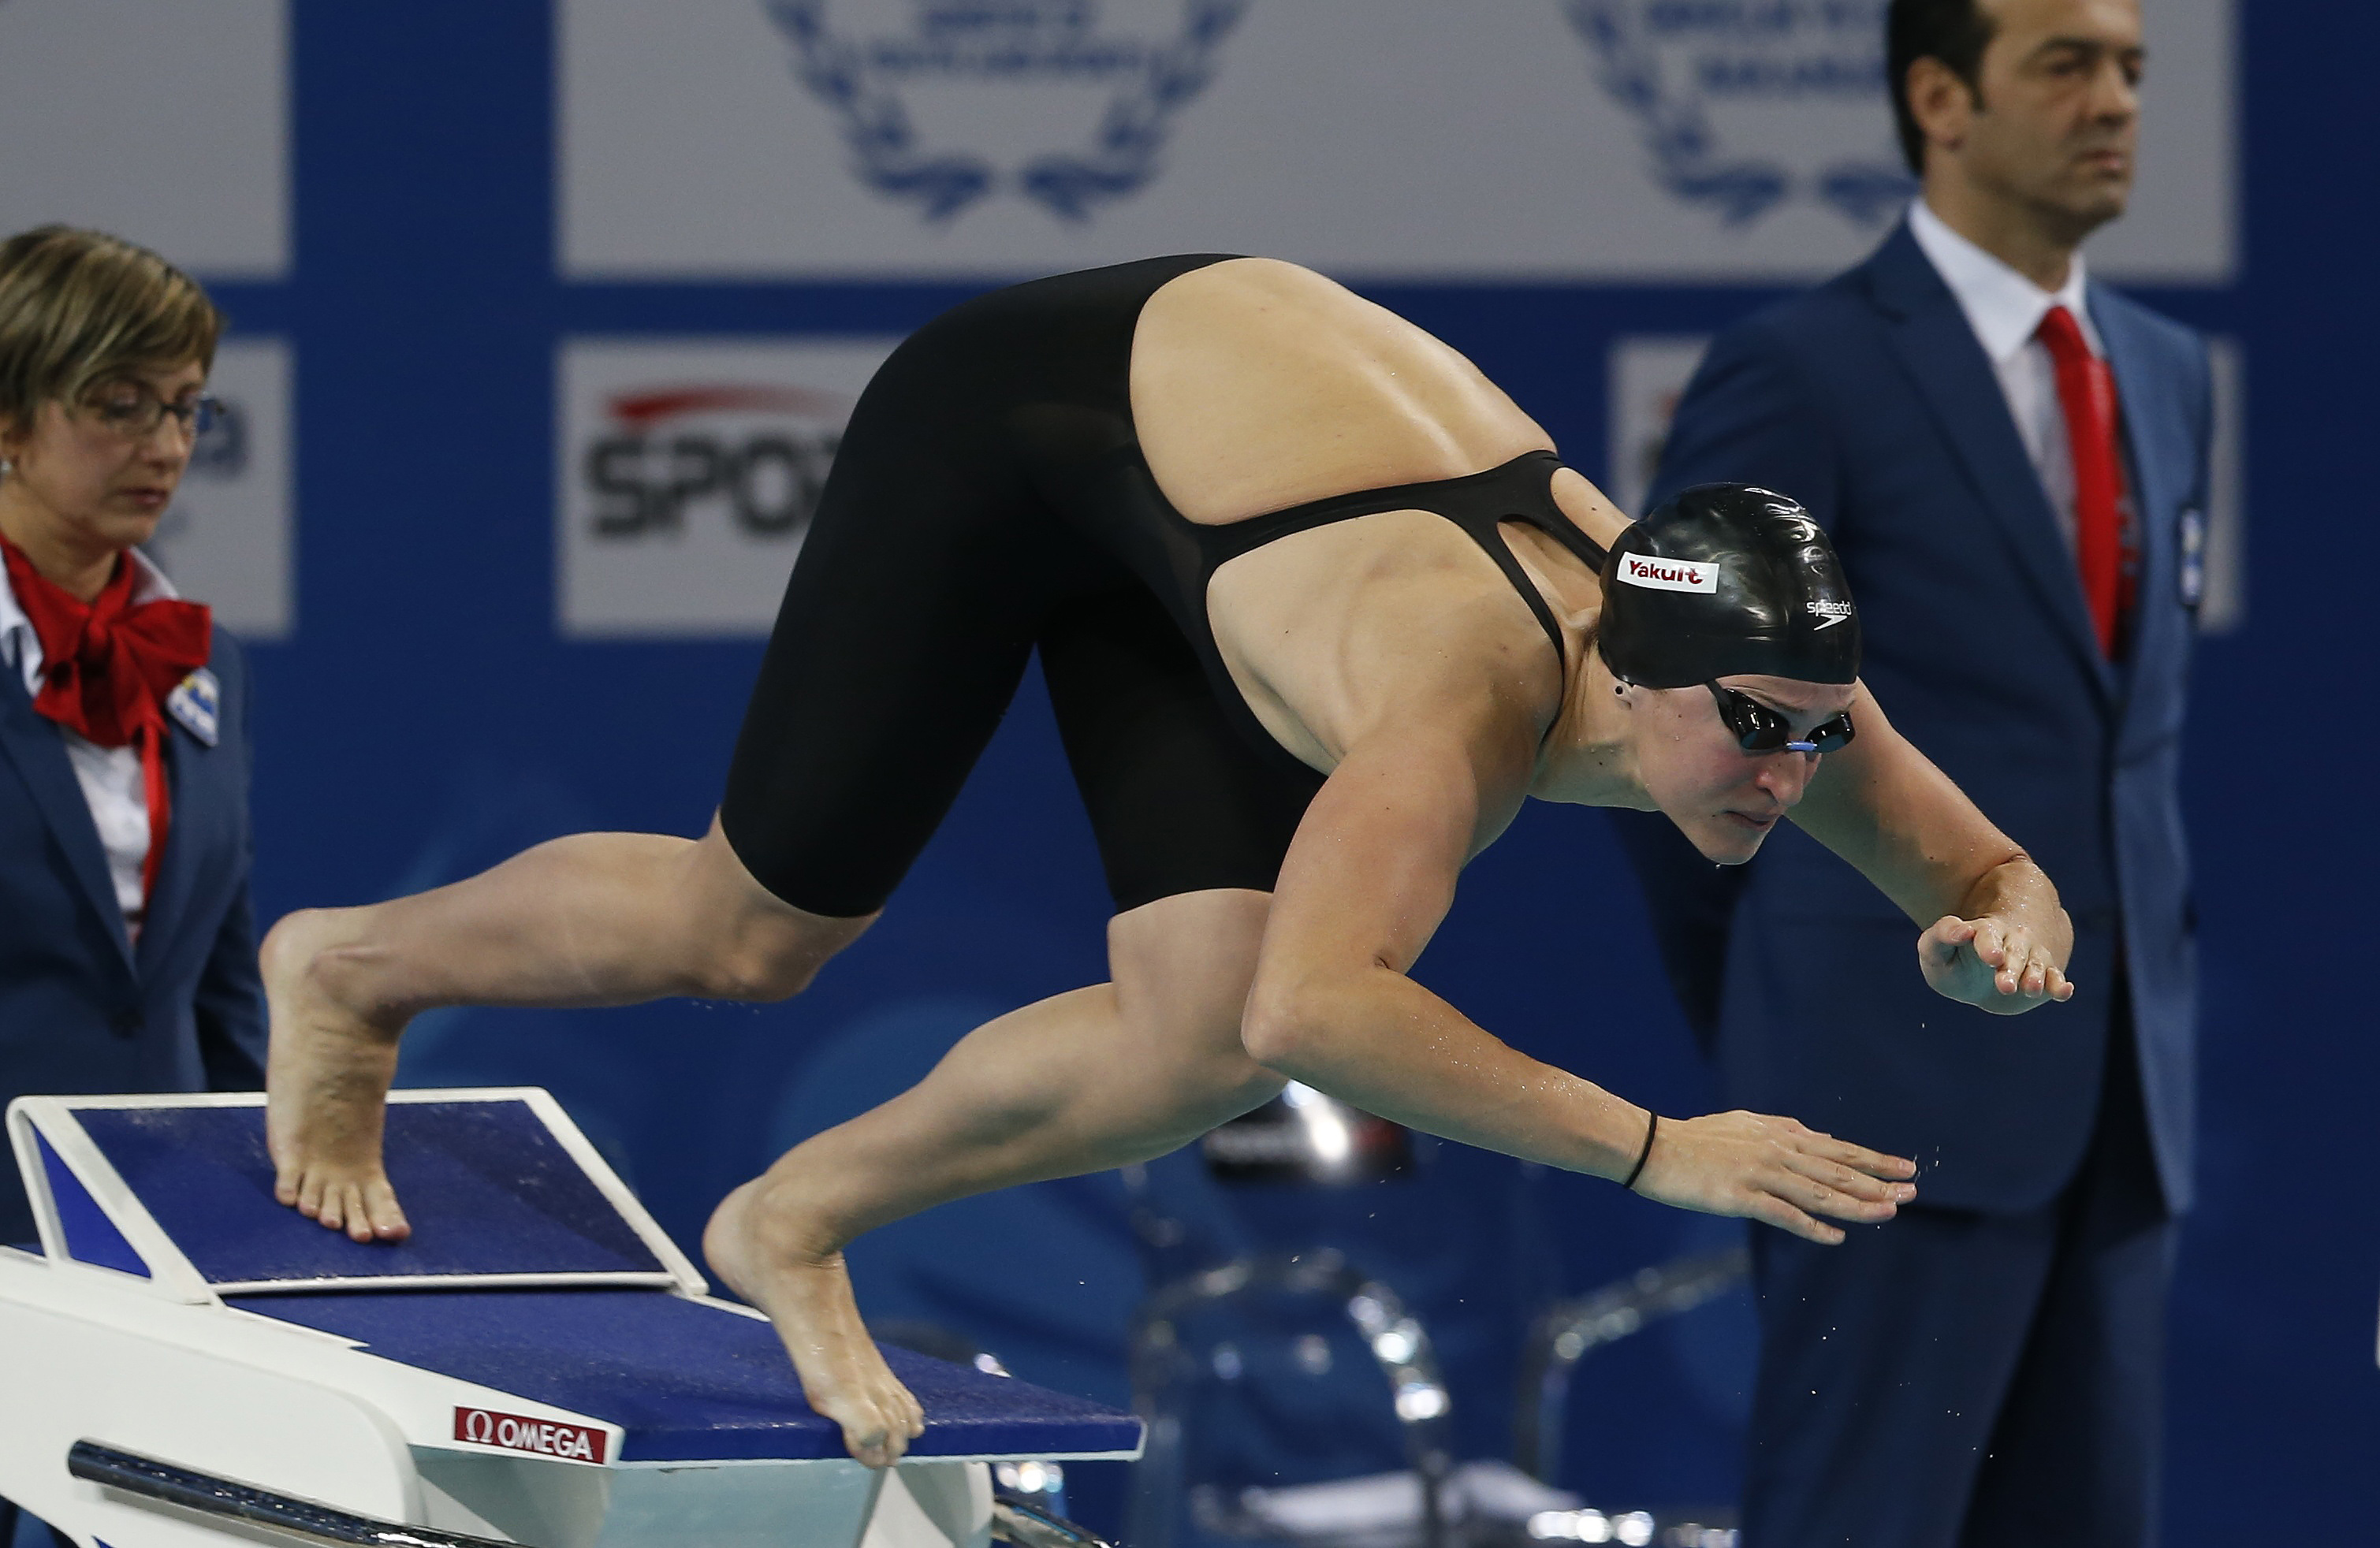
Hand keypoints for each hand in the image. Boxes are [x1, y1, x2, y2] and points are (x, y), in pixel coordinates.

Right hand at [1629, 1110, 1916, 1244]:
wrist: (1652, 1147)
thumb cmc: (1694, 1138)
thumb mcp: (1743, 1125)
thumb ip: (1781, 1132)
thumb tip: (1815, 1137)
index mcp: (1778, 1134)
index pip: (1836, 1148)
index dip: (1872, 1159)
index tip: (1904, 1166)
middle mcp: (1776, 1151)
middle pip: (1836, 1169)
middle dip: (1877, 1182)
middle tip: (1912, 1191)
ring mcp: (1760, 1174)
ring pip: (1819, 1191)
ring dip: (1856, 1204)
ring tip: (1888, 1212)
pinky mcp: (1741, 1196)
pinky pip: (1784, 1214)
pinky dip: (1812, 1225)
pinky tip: (1836, 1236)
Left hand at [1918, 914, 2072, 1014]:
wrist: (1976, 975)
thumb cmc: (1953, 958)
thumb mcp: (1935, 947)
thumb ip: (1941, 935)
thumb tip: (1962, 930)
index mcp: (1984, 933)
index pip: (1987, 936)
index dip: (1989, 946)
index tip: (1991, 958)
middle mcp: (2012, 942)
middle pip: (2015, 953)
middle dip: (2012, 968)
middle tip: (2003, 986)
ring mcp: (2030, 959)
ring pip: (2036, 966)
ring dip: (2035, 977)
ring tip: (2030, 989)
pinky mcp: (2044, 977)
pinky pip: (2055, 978)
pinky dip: (2060, 986)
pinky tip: (2064, 991)